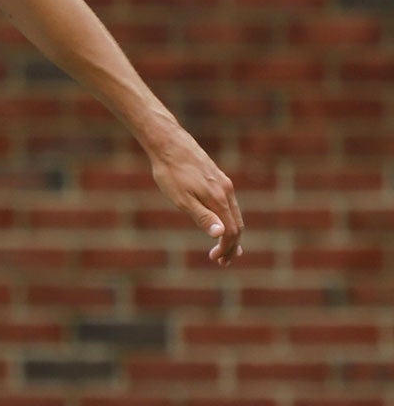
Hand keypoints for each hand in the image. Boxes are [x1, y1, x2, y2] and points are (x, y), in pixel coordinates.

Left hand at [148, 131, 242, 265]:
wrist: (169, 144)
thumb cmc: (171, 173)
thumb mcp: (182, 199)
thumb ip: (202, 217)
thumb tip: (220, 235)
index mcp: (219, 199)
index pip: (231, 231)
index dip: (226, 248)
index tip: (218, 260)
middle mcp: (227, 191)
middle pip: (237, 224)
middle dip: (231, 244)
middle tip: (222, 261)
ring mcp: (223, 183)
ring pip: (234, 213)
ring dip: (230, 232)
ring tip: (223, 247)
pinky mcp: (218, 178)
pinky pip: (229, 203)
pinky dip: (227, 217)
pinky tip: (219, 222)